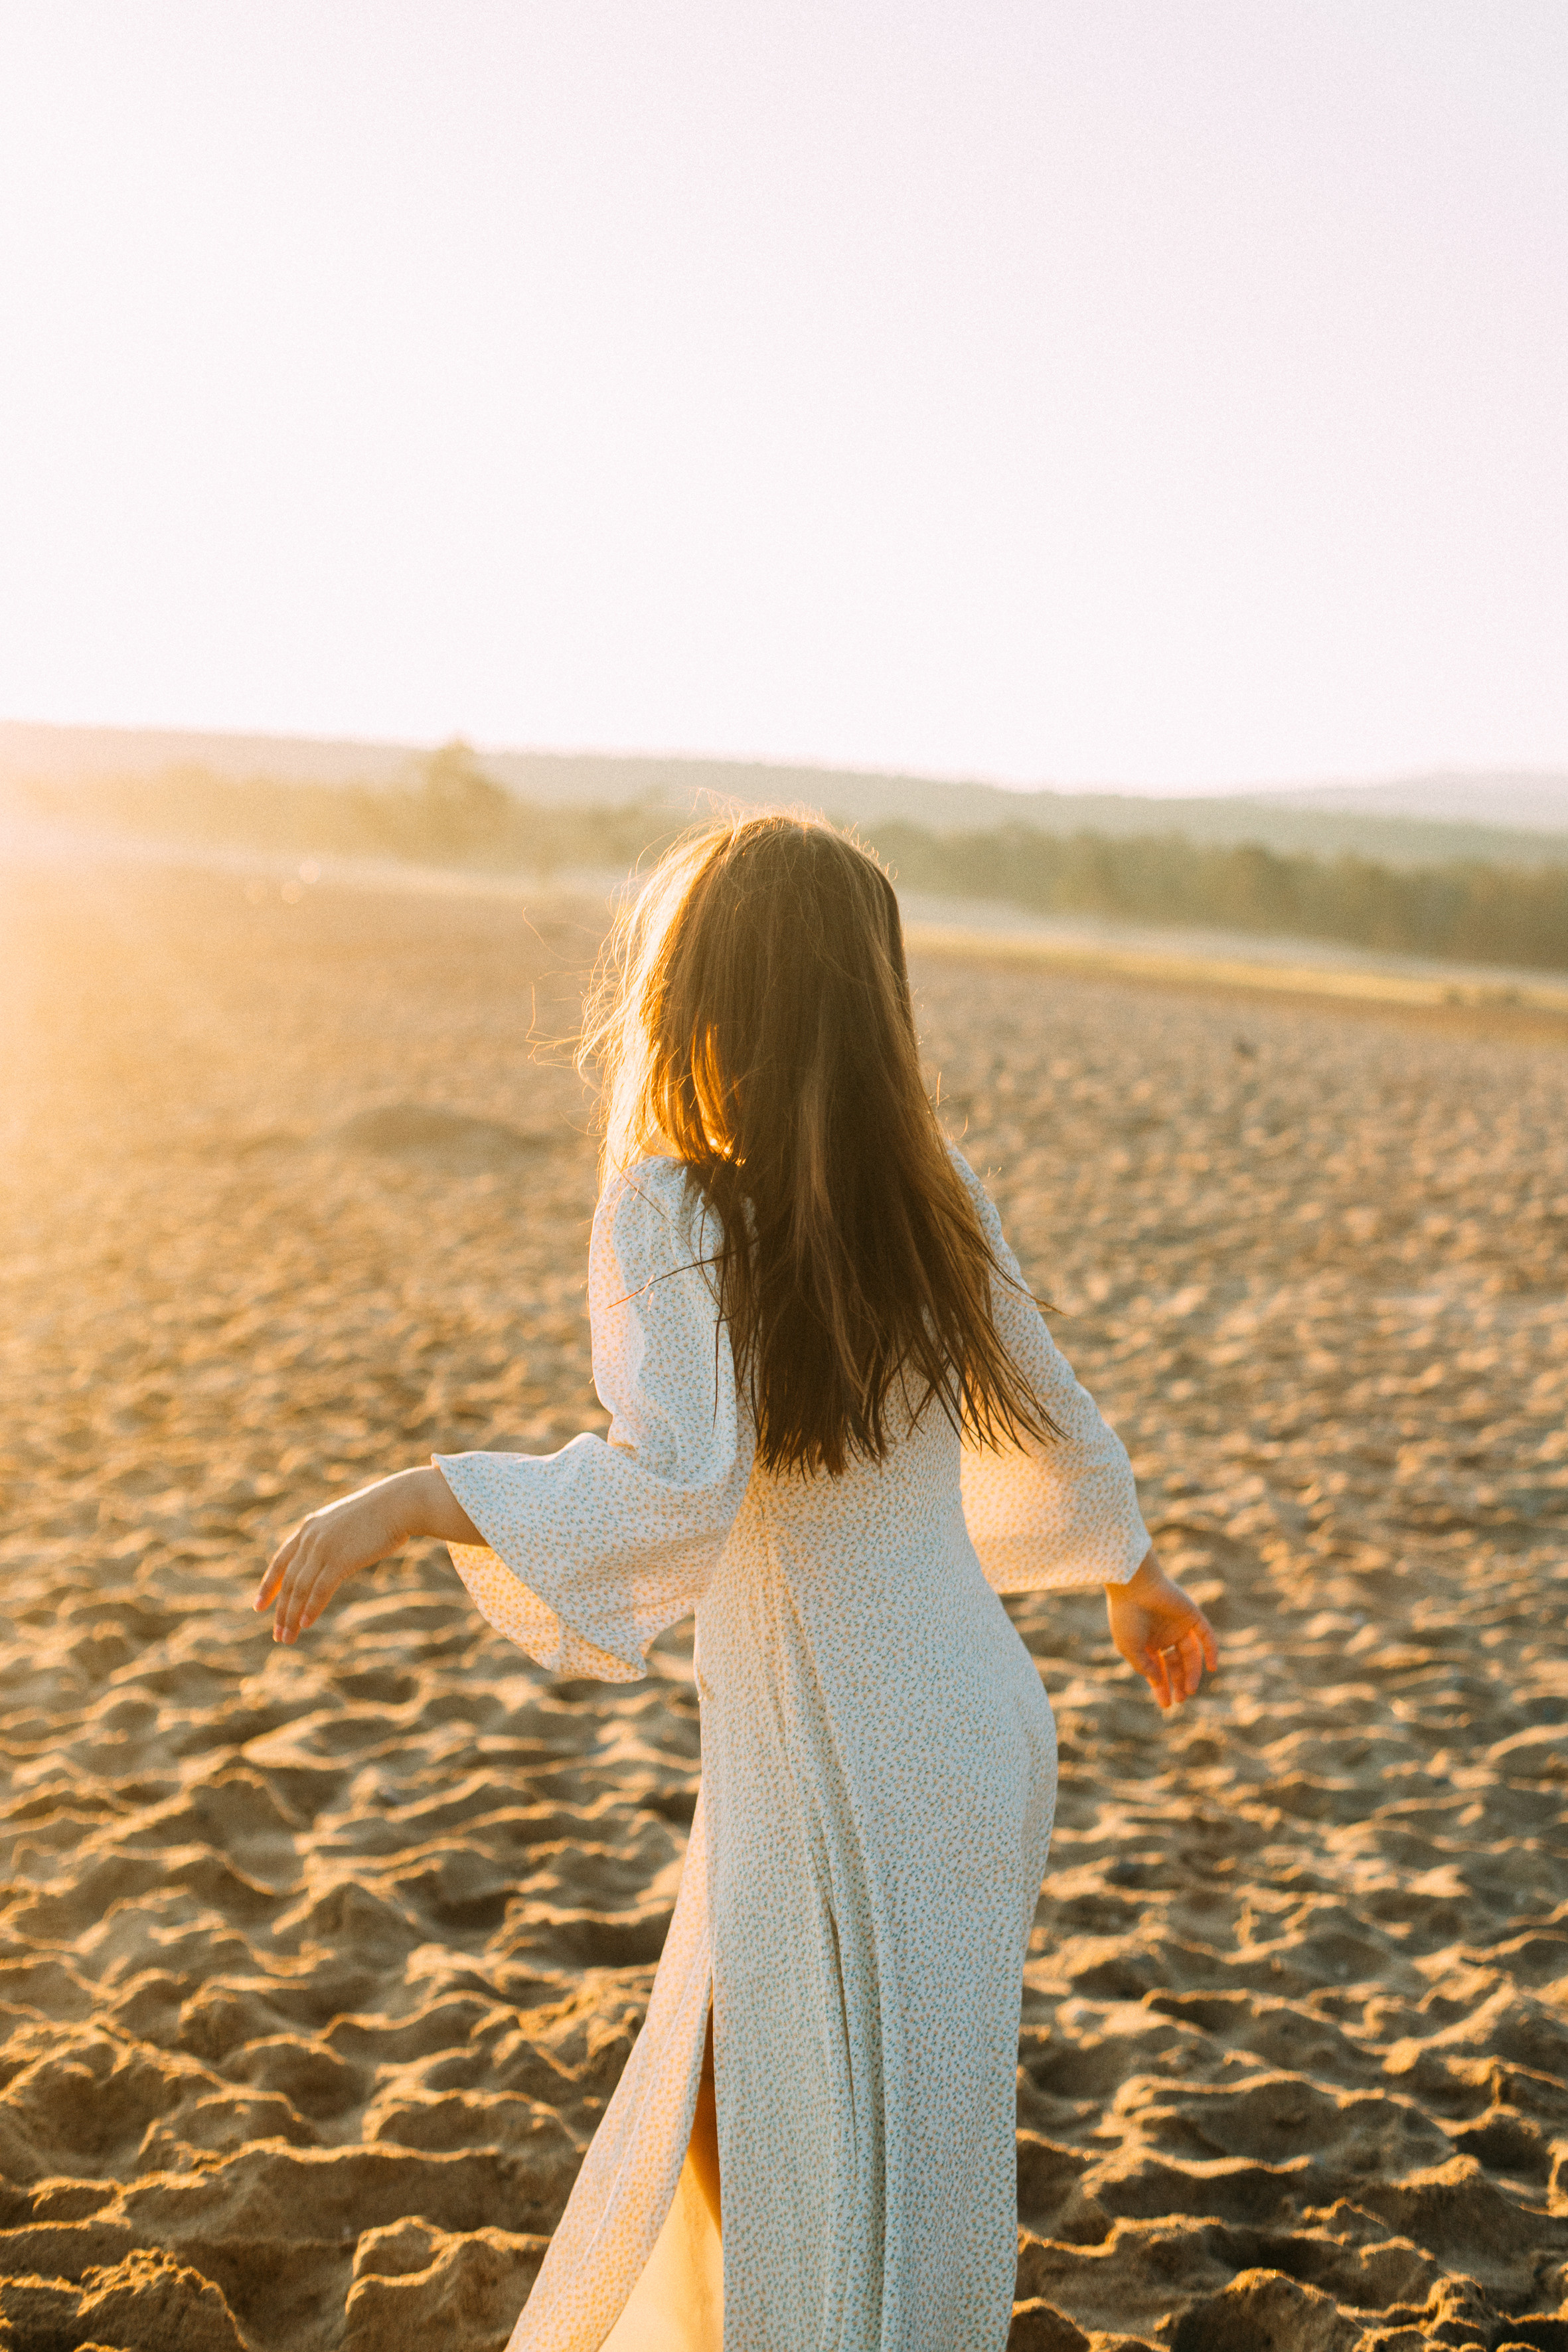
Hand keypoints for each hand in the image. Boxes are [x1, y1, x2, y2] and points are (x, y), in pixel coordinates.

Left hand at [254, 1466, 476, 1644]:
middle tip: (277, 1634)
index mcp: (309, 1527)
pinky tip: (306, 1624)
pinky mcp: (340, 1559)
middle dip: (281, 1611)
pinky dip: (311, 1608)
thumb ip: (332, 1539)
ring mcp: (323, 1548)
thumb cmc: (380, 1513)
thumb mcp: (346, 1523)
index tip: (259, 1606)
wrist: (400, 1502)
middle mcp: (310, 1538)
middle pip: (289, 1581)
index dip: (268, 1586)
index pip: (281, 1561)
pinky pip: (320, 1589)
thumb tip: (329, 1560)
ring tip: (287, 1638)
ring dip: (292, 1617)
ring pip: (300, 1589)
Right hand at [1106, 1549, 1218, 1709]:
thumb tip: (1159, 1681)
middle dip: (1178, 1682)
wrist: (1134, 1586)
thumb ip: (1145, 1666)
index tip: (1165, 1705)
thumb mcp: (1130, 1648)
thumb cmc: (1127, 1616)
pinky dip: (1211, 1651)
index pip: (1158, 1668)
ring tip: (1189, 1689)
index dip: (1161, 1687)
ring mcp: (1179, 1625)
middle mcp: (1164, 1634)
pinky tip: (1211, 1668)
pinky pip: (1206, 1636)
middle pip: (1176, 1664)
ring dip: (1192, 1672)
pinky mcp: (1192, 1615)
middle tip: (1180, 1700)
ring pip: (1191, 1654)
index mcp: (1147, 1642)